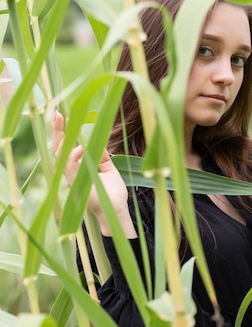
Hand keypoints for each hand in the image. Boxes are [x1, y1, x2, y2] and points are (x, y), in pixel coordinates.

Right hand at [53, 112, 136, 237]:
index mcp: (77, 169)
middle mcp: (72, 174)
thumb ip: (102, 157)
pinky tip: (81, 147)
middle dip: (58, 132)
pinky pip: (72, 169)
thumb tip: (98, 141)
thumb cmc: (113, 193)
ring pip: (62, 157)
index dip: (63, 132)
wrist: (118, 212)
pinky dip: (74, 157)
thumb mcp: (108, 169)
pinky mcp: (78, 187)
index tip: (63, 116)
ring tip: (69, 124)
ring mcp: (73, 181)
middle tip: (58, 114)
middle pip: (59, 150)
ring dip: (65, 140)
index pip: (66, 148)